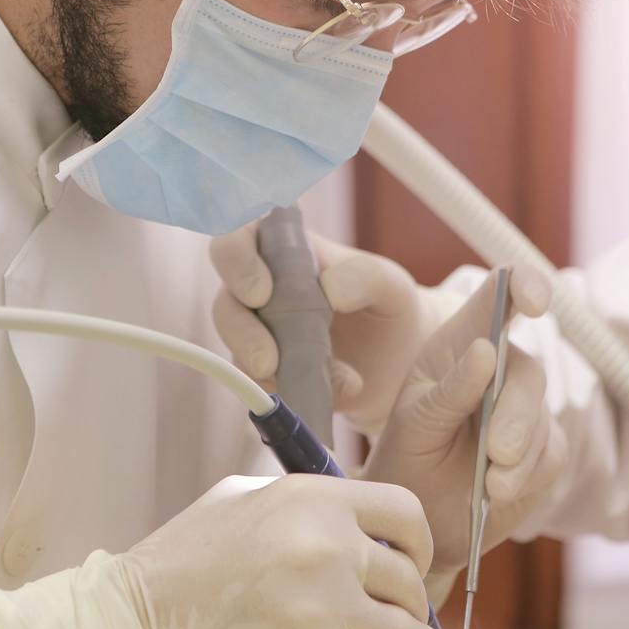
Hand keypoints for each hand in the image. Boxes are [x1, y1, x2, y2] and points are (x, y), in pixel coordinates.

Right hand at [0, 476, 461, 628]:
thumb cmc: (176, 566)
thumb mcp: (238, 501)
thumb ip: (299, 501)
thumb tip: (349, 513)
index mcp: (311, 502)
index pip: (404, 513)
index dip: (415, 543)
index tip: (411, 564)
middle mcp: (327, 551)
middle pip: (410, 581)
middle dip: (408, 604)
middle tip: (397, 621)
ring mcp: (326, 615)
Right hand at [211, 226, 457, 434]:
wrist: (402, 363)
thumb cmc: (391, 307)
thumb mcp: (391, 285)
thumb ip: (364, 276)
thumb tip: (328, 289)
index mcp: (286, 250)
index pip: (238, 236)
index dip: (236, 260)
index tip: (261, 292)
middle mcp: (264, 289)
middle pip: (226, 300)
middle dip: (238, 329)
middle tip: (267, 359)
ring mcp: (261, 333)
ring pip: (234, 346)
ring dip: (257, 366)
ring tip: (296, 379)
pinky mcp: (268, 373)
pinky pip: (257, 384)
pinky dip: (288, 391)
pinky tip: (337, 391)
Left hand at [361, 270, 563, 573]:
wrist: (418, 520)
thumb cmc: (405, 460)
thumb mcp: (414, 425)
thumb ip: (448, 392)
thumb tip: (487, 350)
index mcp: (458, 346)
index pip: (499, 296)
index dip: (524, 286)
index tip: (535, 302)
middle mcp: (498, 368)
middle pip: (528, 372)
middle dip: (516, 417)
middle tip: (496, 455)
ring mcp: (524, 408)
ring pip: (543, 419)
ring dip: (518, 457)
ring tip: (488, 487)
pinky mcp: (544, 448)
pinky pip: (552, 455)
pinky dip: (526, 477)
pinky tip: (496, 493)